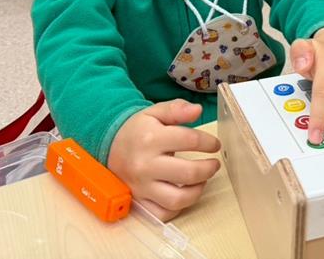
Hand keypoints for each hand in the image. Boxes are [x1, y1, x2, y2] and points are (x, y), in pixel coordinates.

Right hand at [107, 99, 221, 220]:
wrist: (109, 147)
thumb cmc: (137, 131)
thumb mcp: (154, 112)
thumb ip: (176, 109)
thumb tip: (197, 110)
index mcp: (151, 139)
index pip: (189, 140)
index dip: (208, 142)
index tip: (214, 145)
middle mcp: (145, 165)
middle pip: (187, 173)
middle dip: (208, 169)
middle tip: (214, 164)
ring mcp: (141, 186)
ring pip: (177, 199)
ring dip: (197, 191)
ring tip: (202, 180)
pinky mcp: (139, 202)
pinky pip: (163, 214)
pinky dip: (178, 208)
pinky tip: (184, 194)